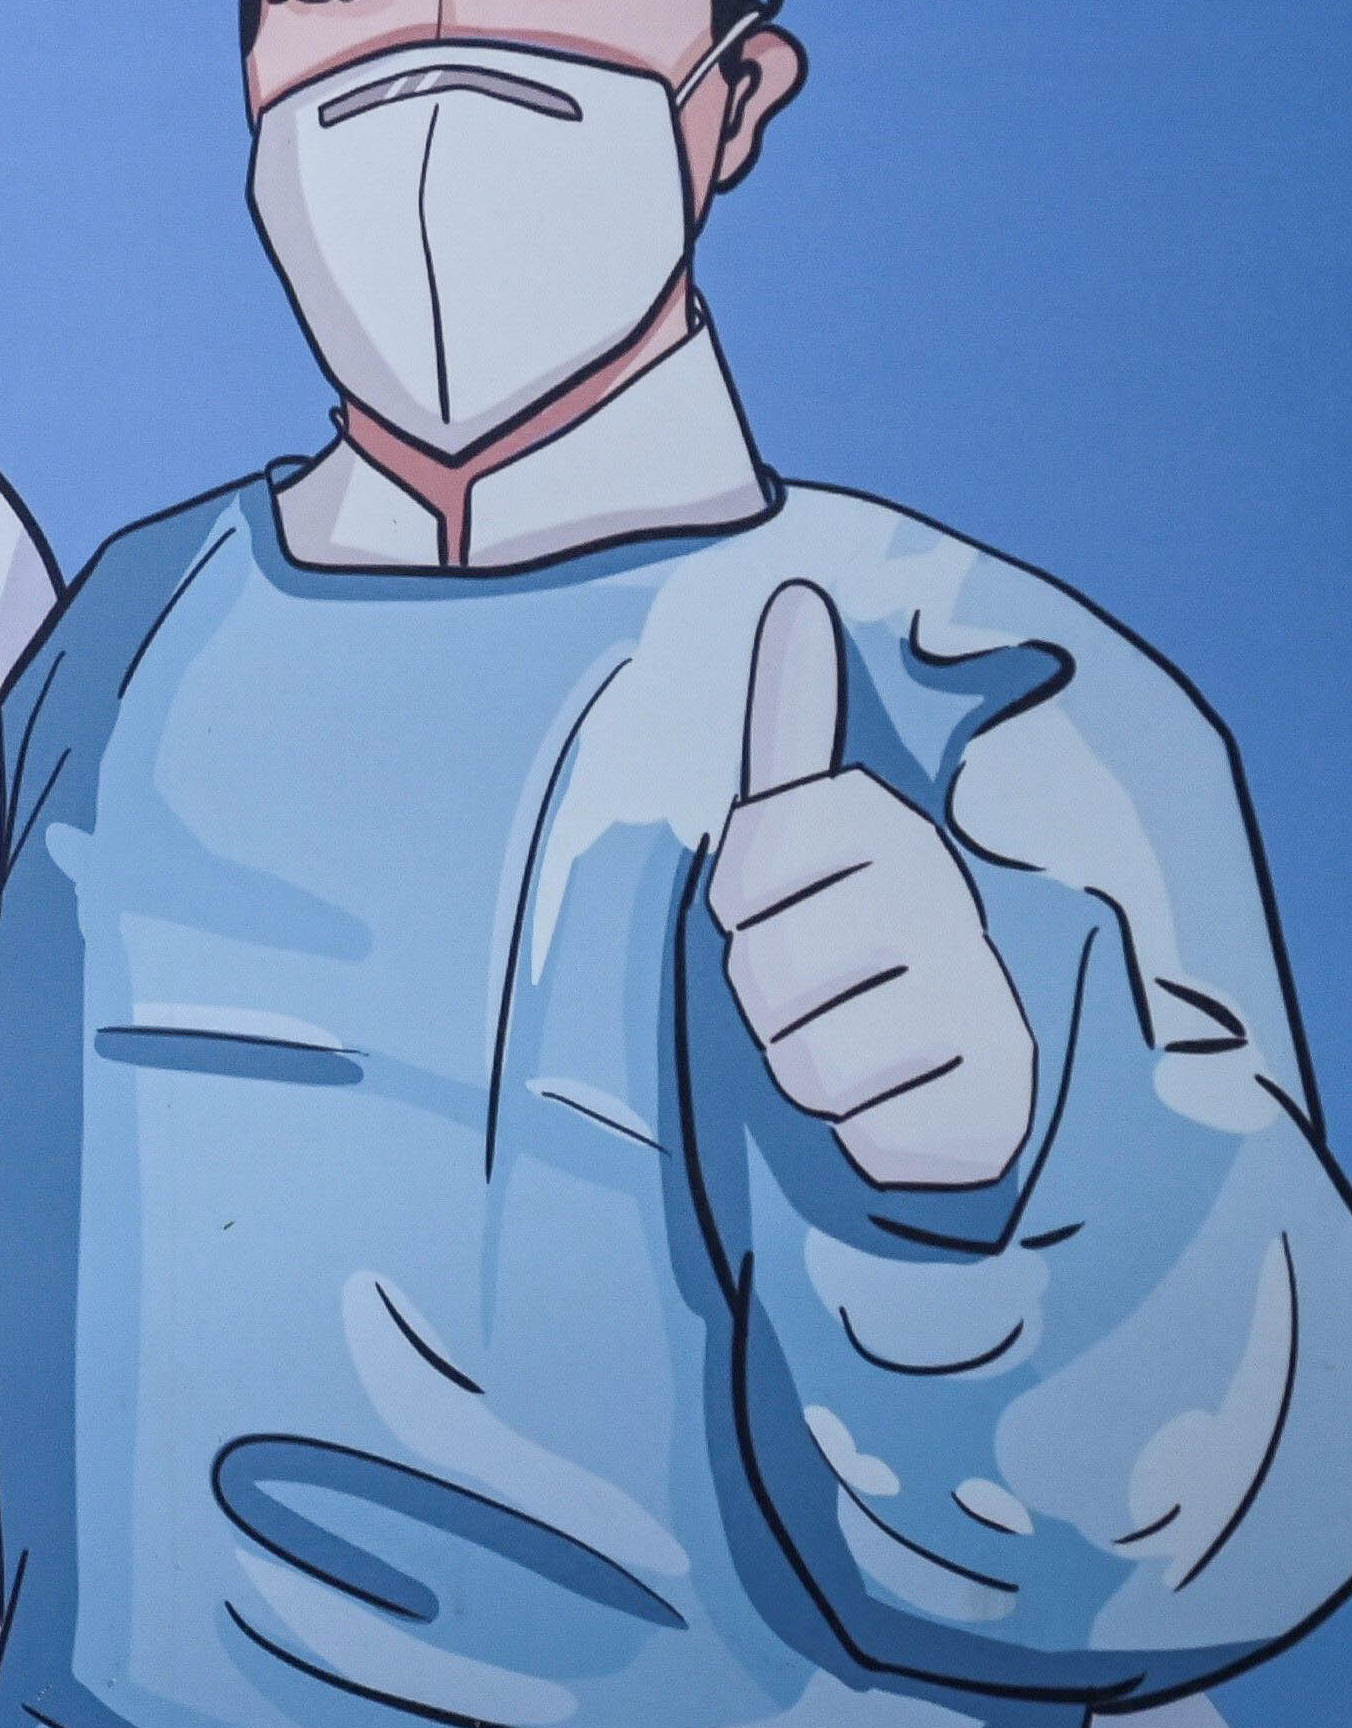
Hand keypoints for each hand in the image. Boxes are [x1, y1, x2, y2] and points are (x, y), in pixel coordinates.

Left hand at [712, 580, 1036, 1189]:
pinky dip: (862, 1132)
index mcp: (890, 831)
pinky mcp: (990, 1110)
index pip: (742, 870)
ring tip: (858, 1038)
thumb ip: (793, 725)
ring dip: (803, 1064)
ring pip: (803, 1059)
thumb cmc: (853, 939)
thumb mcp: (815, 830)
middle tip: (823, 983)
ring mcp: (982, 1007)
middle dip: (763, 995)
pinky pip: (860, 1133)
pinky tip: (904, 1097)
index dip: (738, 900)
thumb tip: (794, 594)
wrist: (962, 1066)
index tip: (779, 898)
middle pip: (760, 973)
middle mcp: (948, 906)